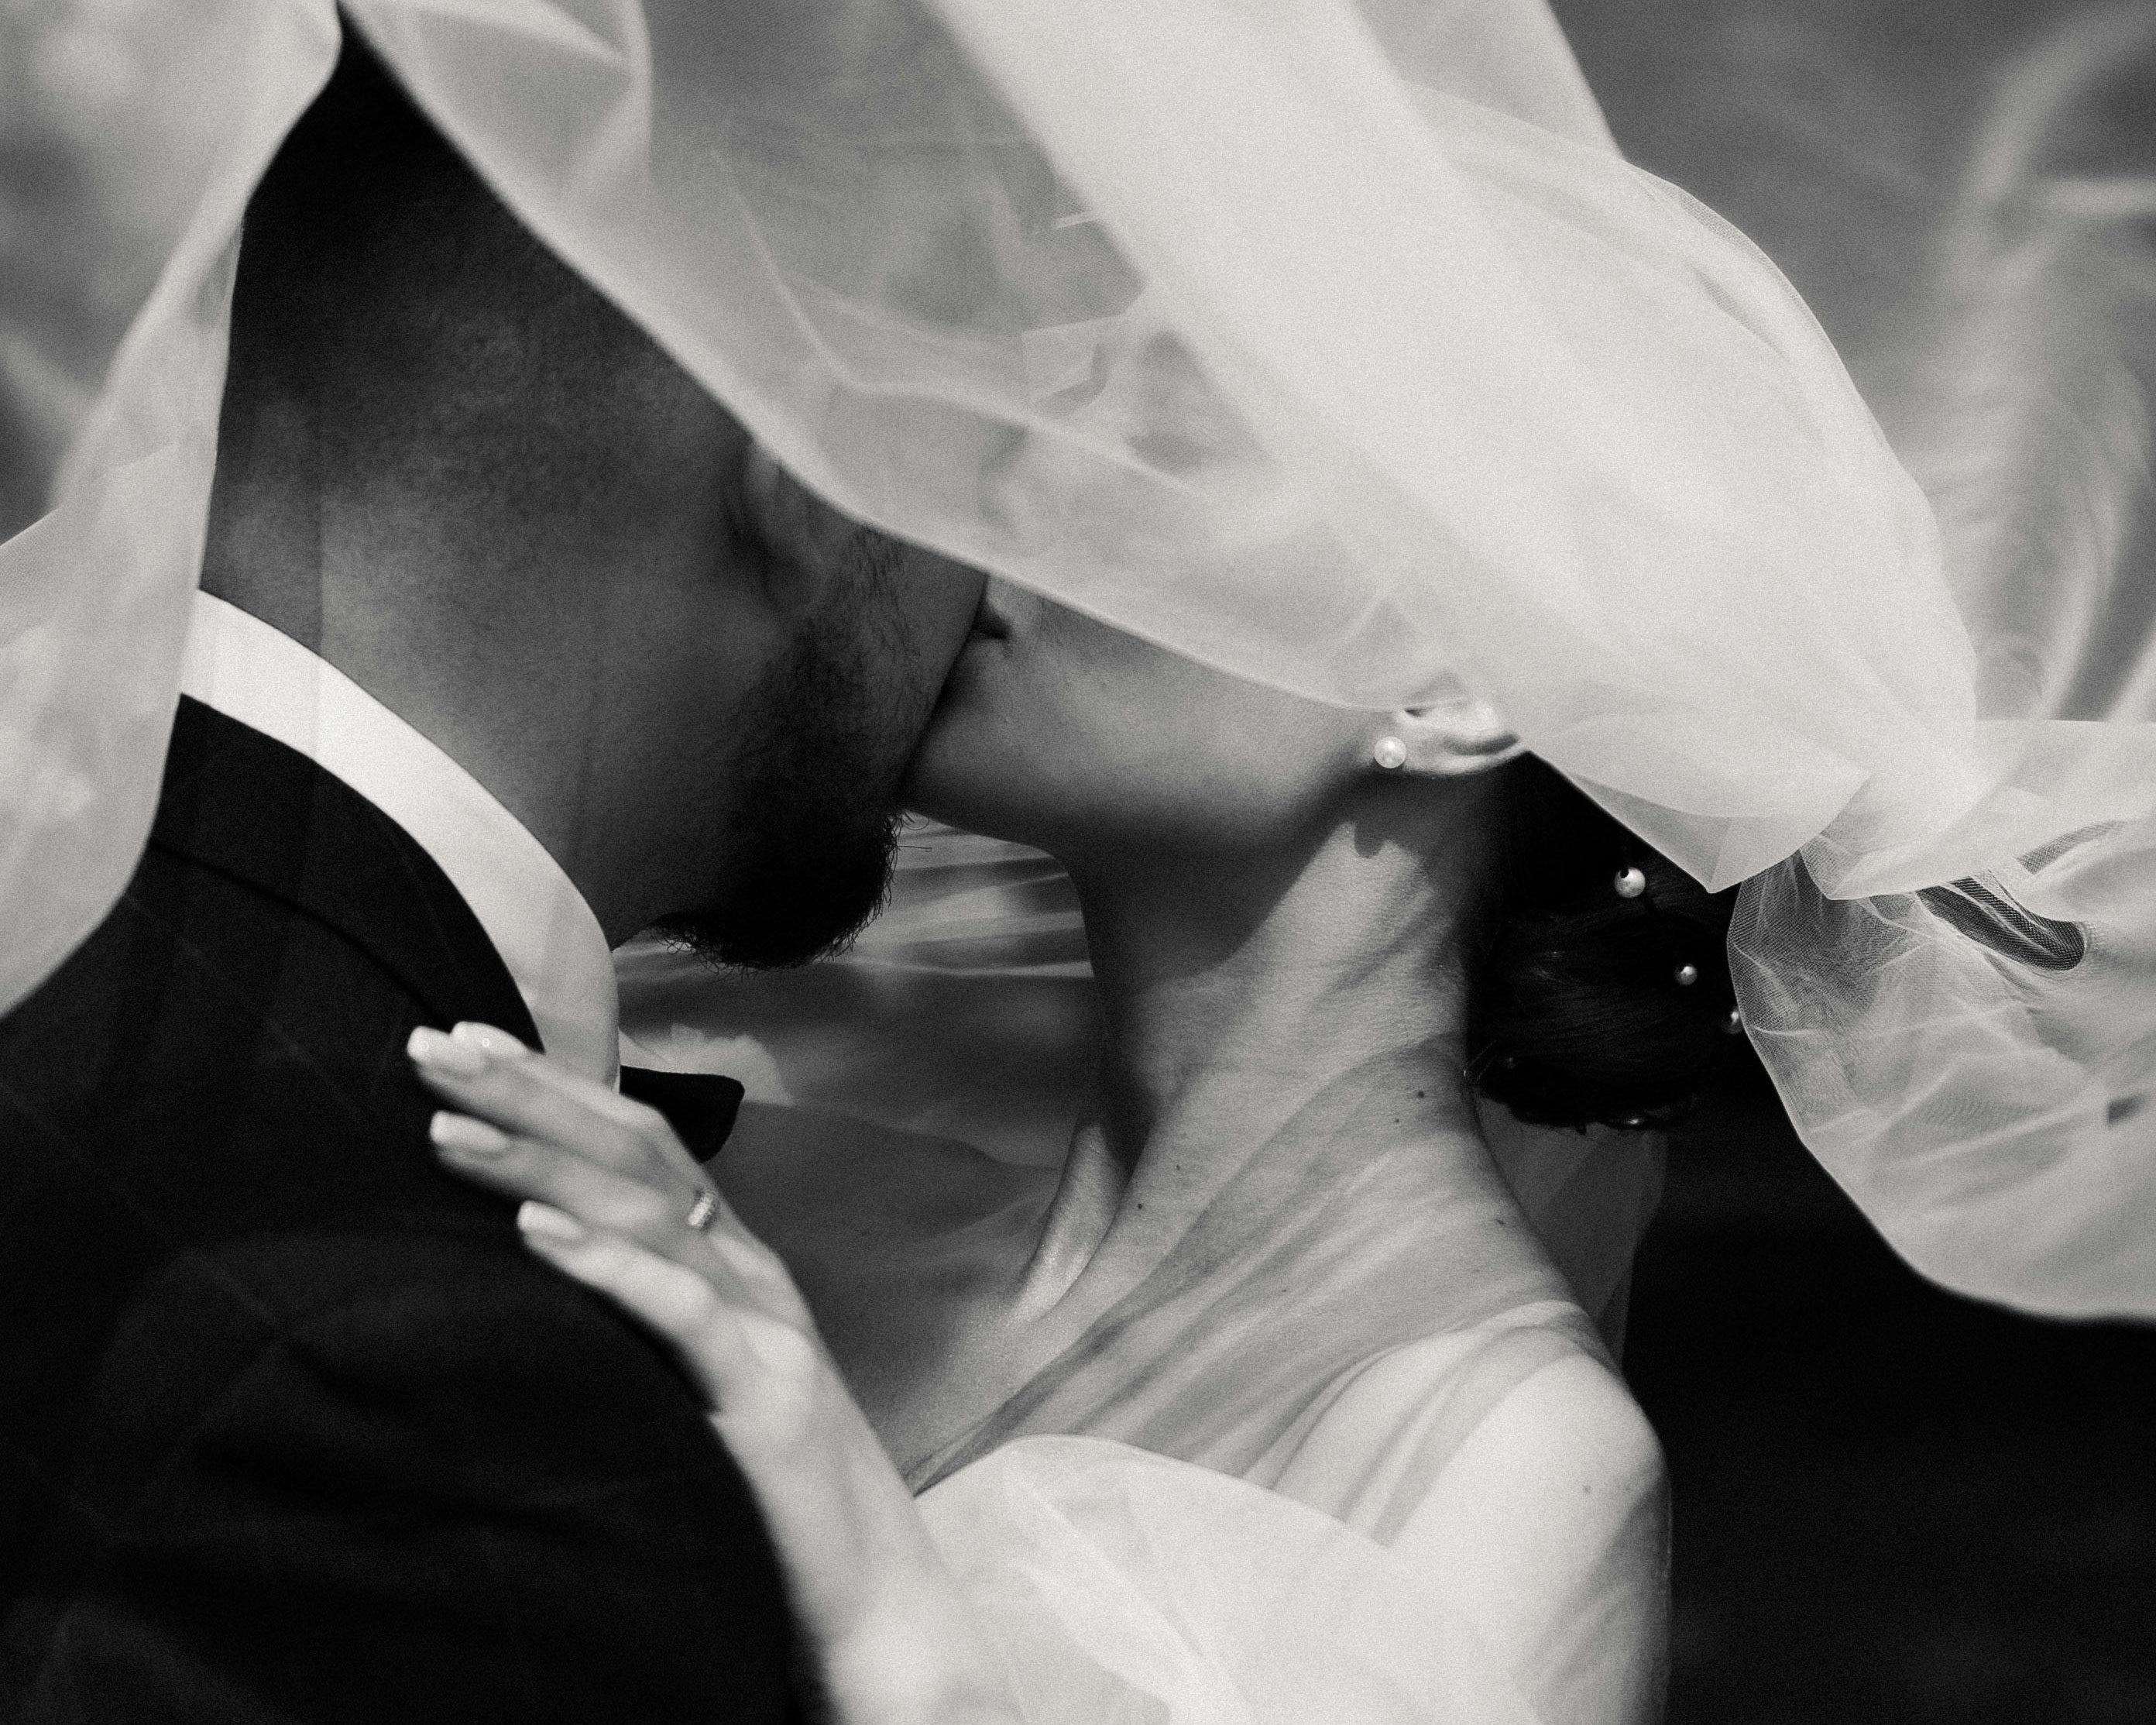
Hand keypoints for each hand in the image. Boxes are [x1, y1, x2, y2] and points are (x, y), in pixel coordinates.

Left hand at [409, 1023, 1020, 1724]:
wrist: (874, 1600)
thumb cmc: (765, 1497)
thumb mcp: (688, 1384)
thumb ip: (631, 1319)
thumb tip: (521, 1269)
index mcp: (730, 1263)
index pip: (637, 1142)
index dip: (552, 1085)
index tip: (461, 1043)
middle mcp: (751, 1272)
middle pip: (636, 1151)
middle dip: (530, 1093)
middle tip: (429, 1046)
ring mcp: (766, 1326)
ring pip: (648, 1213)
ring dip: (539, 1164)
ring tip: (446, 1130)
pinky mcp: (766, 1395)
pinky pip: (680, 1313)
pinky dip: (606, 1263)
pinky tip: (532, 1232)